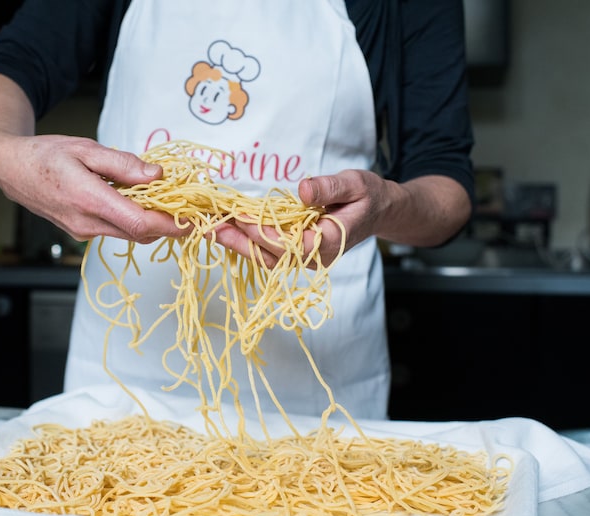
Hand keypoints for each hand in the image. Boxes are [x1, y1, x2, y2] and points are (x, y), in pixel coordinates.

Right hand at [0, 72, 189, 244]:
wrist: (10, 169)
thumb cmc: (45, 154)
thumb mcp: (86, 149)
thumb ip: (124, 164)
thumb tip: (158, 175)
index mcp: (88, 200)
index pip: (139, 222)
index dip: (170, 224)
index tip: (194, 220)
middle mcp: (86, 224)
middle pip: (139, 233)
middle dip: (168, 225)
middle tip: (190, 210)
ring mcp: (82, 232)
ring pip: (129, 234)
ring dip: (151, 223)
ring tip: (168, 202)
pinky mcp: (81, 233)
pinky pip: (116, 231)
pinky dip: (133, 221)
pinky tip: (139, 203)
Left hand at [210, 169, 470, 268]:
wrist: (377, 209)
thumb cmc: (368, 195)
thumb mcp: (355, 183)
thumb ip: (329, 187)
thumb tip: (302, 190)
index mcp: (330, 244)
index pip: (290, 246)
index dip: (263, 234)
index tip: (241, 218)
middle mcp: (314, 257)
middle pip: (271, 257)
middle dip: (240, 241)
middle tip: (212, 225)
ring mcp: (303, 257)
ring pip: (265, 257)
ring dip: (238, 243)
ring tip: (211, 227)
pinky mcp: (294, 251)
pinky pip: (267, 251)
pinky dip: (245, 241)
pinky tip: (226, 228)